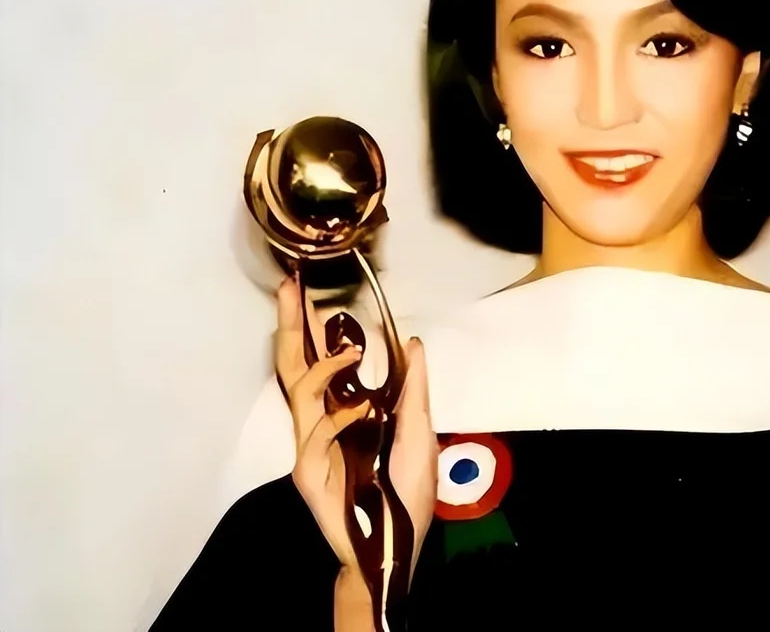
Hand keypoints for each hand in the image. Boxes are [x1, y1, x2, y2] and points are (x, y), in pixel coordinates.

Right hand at [274, 278, 437, 575]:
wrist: (396, 542)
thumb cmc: (405, 491)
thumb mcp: (418, 429)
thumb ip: (412, 388)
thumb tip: (410, 343)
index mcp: (342, 410)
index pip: (319, 360)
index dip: (310, 327)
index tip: (305, 291)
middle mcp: (320, 422)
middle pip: (296, 366)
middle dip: (292, 327)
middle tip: (289, 290)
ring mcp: (311, 446)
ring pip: (300, 392)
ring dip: (324, 366)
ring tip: (352, 352)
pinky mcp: (308, 472)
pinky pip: (315, 436)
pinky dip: (339, 419)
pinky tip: (362, 412)